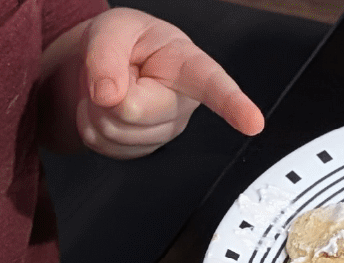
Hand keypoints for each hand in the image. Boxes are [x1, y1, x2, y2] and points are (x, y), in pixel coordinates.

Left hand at [74, 9, 264, 159]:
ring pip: (115, 133)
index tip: (253, 123)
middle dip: (108, 92)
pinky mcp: (143, 151)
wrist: (103, 67)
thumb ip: (107, 56)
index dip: (233, 104)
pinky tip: (107, 110)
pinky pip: (104, 148)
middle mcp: (182, 103)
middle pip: (134, 112)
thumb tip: (109, 97)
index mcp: (187, 64)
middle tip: (115, 73)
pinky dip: (90, 127)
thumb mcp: (112, 30)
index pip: (212, 84)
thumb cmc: (121, 42)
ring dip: (97, 110)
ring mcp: (163, 132)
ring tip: (114, 89)